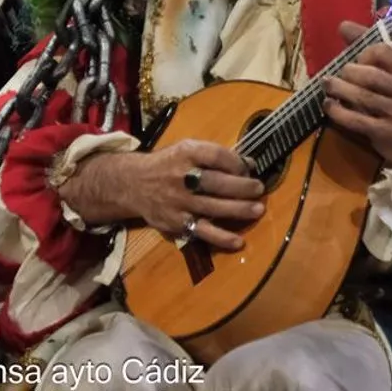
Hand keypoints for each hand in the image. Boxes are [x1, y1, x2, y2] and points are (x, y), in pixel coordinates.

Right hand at [59, 140, 264, 252]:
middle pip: (216, 182)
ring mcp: (178, 201)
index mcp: (186, 153)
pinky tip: (238, 242)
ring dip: (238, 210)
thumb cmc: (169, 164)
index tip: (249, 168)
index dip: (236, 162)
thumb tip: (248, 165)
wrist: (132, 183)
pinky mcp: (176, 223)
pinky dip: (221, 238)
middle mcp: (181, 176)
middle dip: (242, 186)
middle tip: (259, 189)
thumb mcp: (186, 149)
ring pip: (212, 207)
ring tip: (258, 210)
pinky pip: (201, 231)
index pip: (216, 155)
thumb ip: (214, 156)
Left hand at [325, 20, 391, 168]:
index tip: (354, 59)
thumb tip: (342, 25)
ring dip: (338, 90)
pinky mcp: (386, 132)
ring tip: (326, 86)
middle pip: (369, 75)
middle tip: (334, 76)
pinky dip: (338, 112)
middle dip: (346, 73)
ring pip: (362, 97)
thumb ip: (370, 52)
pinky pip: (357, 120)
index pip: (383, 51)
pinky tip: (329, 106)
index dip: (363, 52)